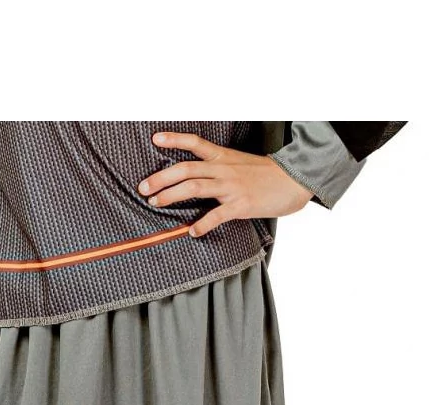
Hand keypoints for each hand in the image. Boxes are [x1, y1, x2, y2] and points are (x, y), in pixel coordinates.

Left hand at [136, 130, 314, 237]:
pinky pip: (218, 215)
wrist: (295, 181)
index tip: (155, 138)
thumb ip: (218, 169)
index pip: (195, 143)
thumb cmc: (265, 176)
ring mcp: (232, 187)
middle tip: (143, 188)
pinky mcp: (241, 205)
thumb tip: (196, 179)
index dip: (174, 139)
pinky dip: (203, 224)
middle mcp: (224, 169)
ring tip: (156, 203)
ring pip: (195, 187)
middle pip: (186, 169)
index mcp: (223, 158)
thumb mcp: (239, 165)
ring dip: (172, 195)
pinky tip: (192, 231)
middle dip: (161, 177)